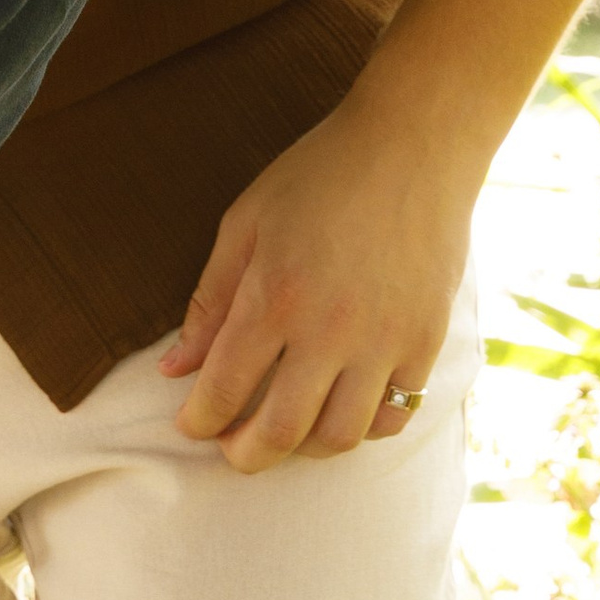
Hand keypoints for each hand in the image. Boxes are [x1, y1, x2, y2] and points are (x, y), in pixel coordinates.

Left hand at [158, 94, 476, 471]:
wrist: (412, 144)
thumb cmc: (319, 174)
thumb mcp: (245, 222)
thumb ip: (208, 300)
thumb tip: (174, 369)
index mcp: (274, 296)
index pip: (223, 389)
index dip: (198, 420)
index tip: (190, 424)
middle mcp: (329, 331)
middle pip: (279, 432)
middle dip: (243, 455)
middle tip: (231, 448)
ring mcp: (383, 342)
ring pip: (339, 438)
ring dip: (303, 449)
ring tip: (286, 430)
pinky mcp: (425, 342)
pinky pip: (395, 415)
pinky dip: (364, 427)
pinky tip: (342, 409)